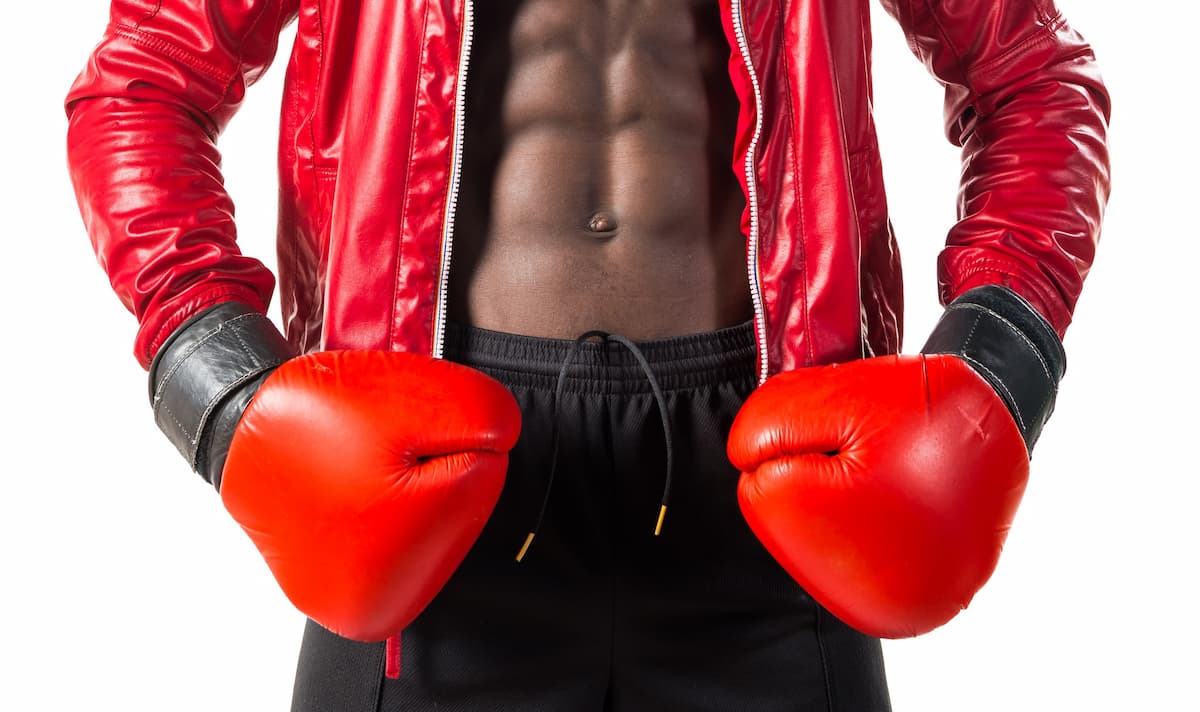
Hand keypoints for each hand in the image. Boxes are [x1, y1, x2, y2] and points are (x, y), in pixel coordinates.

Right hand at [149, 302, 520, 640]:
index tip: (400, 423)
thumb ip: (484, 416)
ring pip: (426, 519)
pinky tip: (350, 477)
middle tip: (379, 438)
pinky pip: (388, 530)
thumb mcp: (419, 396)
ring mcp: (345, 600)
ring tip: (360, 457)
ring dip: (410, 478)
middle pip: (456, 512)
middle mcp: (370, 612)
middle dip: (434, 461)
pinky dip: (382, 496)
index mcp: (397, 585)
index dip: (449, 430)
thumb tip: (505, 439)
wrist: (232, 422)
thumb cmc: (321, 413)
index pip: (482, 479)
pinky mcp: (328, 580)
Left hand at [727, 353, 1028, 637]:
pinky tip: (895, 500)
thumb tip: (744, 460)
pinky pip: (863, 562)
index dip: (792, 444)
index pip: (761, 489)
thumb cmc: (920, 403)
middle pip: (790, 529)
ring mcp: (912, 609)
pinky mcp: (928, 602)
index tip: (842, 431)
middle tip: (870, 454)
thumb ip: (767, 424)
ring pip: (822, 548)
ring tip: (887, 475)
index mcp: (845, 544)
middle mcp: (885, 601)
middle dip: (813, 481)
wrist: (1006, 414)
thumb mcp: (829, 393)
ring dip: (838, 508)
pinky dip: (867, 529)